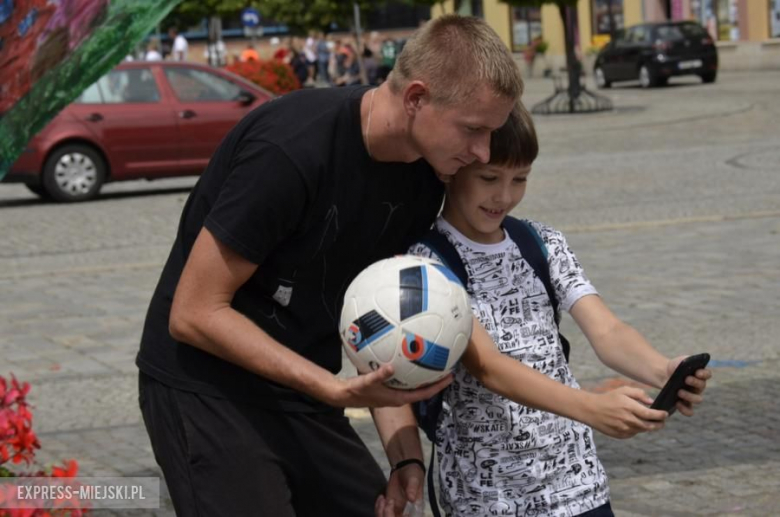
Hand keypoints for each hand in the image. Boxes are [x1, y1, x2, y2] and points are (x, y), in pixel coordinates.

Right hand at [327, 364, 452, 407]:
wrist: (345, 394)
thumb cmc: (357, 390)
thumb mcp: (367, 381)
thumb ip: (379, 375)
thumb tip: (391, 367)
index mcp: (399, 398)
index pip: (424, 394)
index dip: (438, 386)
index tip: (449, 378)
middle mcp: (400, 396)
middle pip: (423, 389)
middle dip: (435, 380)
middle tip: (447, 367)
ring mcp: (395, 391)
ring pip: (414, 384)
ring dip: (424, 375)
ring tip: (434, 361)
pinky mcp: (389, 387)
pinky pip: (404, 378)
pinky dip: (410, 370)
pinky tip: (408, 357)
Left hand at [374, 462, 424, 516]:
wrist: (405, 468)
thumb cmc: (413, 474)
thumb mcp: (414, 479)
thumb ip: (412, 489)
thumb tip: (411, 499)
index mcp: (416, 509)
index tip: (394, 509)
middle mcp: (406, 512)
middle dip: (388, 515)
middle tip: (388, 501)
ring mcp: (397, 510)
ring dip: (382, 512)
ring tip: (383, 498)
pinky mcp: (389, 506)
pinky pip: (381, 513)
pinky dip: (378, 508)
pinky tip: (380, 497)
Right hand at [585, 386, 667, 438]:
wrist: (591, 410)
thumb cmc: (608, 398)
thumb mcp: (623, 390)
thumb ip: (639, 394)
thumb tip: (651, 401)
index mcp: (629, 407)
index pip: (650, 414)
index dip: (660, 415)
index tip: (665, 414)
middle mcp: (628, 420)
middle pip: (649, 426)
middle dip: (658, 424)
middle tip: (662, 421)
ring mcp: (624, 429)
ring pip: (642, 430)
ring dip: (648, 427)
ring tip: (651, 423)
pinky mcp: (620, 435)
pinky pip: (633, 433)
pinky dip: (637, 429)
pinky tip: (635, 424)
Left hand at [666, 356, 711, 416]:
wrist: (663, 374)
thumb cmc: (675, 366)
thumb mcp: (681, 361)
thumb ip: (688, 361)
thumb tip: (690, 363)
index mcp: (700, 374)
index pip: (707, 374)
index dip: (704, 374)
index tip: (697, 372)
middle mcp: (699, 386)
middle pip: (702, 386)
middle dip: (695, 382)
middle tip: (686, 379)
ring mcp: (693, 395)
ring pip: (697, 399)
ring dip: (689, 396)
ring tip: (679, 391)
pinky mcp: (685, 403)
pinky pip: (689, 410)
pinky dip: (685, 409)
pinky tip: (677, 403)